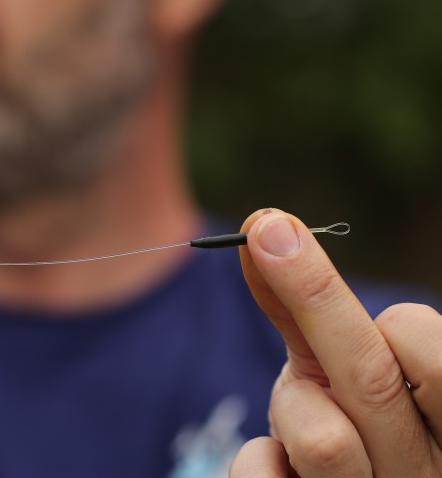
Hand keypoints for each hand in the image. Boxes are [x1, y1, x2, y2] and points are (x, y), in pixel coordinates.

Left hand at [229, 209, 441, 476]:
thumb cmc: (348, 427)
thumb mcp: (338, 370)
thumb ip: (305, 309)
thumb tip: (266, 227)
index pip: (438, 355)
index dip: (397, 323)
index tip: (376, 317)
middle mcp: (420, 472)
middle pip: (371, 376)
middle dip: (310, 292)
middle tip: (265, 230)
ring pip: (324, 439)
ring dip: (293, 405)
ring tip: (301, 416)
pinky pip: (264, 476)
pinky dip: (257, 457)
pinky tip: (277, 461)